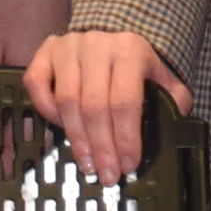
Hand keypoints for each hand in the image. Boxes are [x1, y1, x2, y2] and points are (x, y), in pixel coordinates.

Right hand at [27, 27, 190, 182]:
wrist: (110, 36)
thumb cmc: (136, 66)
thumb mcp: (162, 78)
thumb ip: (172, 101)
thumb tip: (173, 128)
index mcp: (130, 50)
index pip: (126, 100)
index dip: (126, 137)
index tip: (128, 164)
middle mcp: (97, 44)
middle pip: (95, 106)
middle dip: (102, 147)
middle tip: (107, 174)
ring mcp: (67, 46)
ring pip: (67, 100)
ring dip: (77, 139)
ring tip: (88, 164)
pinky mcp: (45, 52)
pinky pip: (37, 85)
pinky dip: (46, 111)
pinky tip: (63, 130)